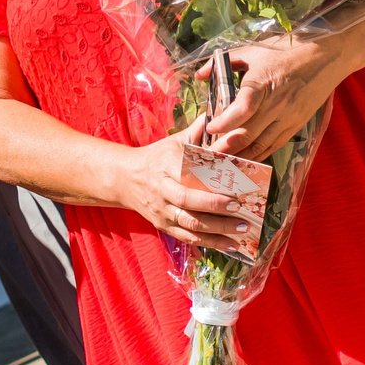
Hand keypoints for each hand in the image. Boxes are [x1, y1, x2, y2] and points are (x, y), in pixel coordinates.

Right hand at [109, 122, 256, 254]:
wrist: (123, 179)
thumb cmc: (156, 157)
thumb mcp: (173, 142)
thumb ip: (197, 133)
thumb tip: (220, 118)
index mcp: (165, 168)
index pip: (187, 177)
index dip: (209, 186)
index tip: (234, 190)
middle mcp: (161, 192)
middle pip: (188, 204)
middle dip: (215, 209)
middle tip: (240, 210)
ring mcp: (162, 211)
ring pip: (189, 225)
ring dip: (217, 231)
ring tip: (241, 231)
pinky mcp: (163, 225)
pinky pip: (187, 238)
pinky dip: (209, 243)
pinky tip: (230, 245)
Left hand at [199, 37, 340, 161]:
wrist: (327, 56)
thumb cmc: (287, 51)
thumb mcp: (252, 51)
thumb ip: (223, 63)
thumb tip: (200, 75)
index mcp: (262, 83)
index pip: (243, 109)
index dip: (225, 122)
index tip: (210, 127)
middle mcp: (277, 104)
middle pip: (248, 134)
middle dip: (225, 148)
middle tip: (207, 155)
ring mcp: (288, 116)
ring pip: (261, 144)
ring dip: (240, 156)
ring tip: (221, 162)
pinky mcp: (297, 123)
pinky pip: (275, 144)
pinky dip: (258, 154)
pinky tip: (245, 159)